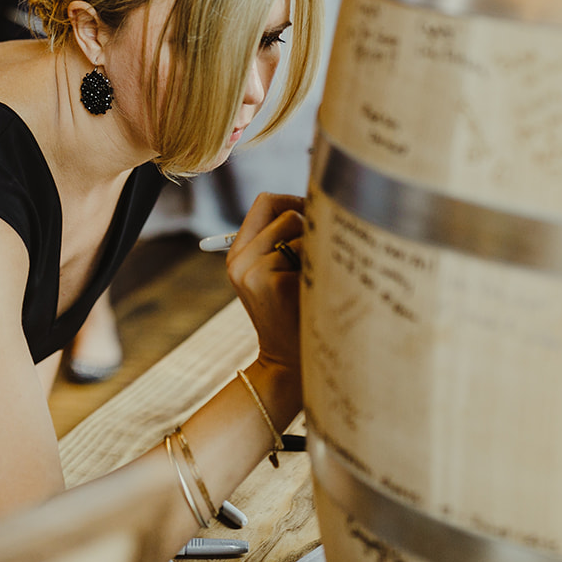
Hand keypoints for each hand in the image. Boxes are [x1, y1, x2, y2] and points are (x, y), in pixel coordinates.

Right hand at [225, 192, 305, 374]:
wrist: (290, 362)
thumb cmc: (296, 313)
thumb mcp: (281, 274)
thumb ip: (285, 240)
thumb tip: (321, 199)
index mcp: (239, 253)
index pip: (266, 202)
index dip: (294, 201)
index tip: (315, 214)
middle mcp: (239, 259)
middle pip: (285, 211)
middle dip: (310, 224)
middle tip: (322, 248)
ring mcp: (250, 270)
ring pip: (297, 228)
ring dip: (315, 247)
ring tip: (315, 277)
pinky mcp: (268, 282)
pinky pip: (305, 250)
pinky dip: (317, 265)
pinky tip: (314, 291)